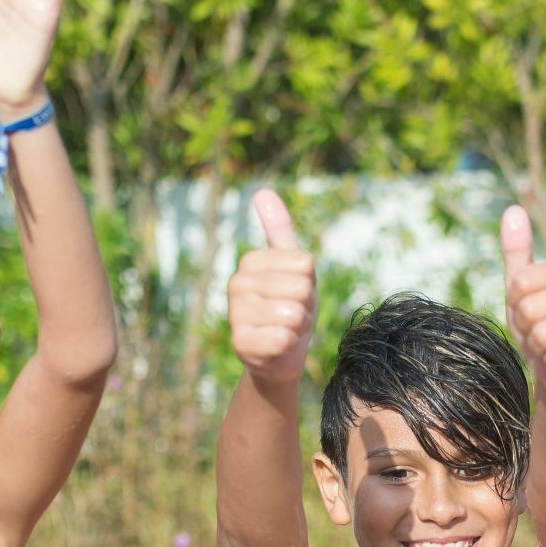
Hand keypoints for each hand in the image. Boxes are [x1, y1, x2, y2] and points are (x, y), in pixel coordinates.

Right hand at [228, 189, 315, 389]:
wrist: (280, 355)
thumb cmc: (290, 306)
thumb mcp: (292, 266)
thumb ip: (279, 229)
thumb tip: (262, 191)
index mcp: (250, 261)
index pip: (304, 264)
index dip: (309, 282)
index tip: (295, 293)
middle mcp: (237, 284)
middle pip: (300, 288)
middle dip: (305, 306)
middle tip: (291, 315)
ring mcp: (236, 315)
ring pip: (293, 314)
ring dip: (298, 327)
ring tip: (284, 329)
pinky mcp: (241, 344)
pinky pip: (284, 339)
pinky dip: (288, 346)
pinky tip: (276, 347)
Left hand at [502, 206, 545, 392]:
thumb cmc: (536, 321)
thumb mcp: (519, 286)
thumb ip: (516, 249)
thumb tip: (513, 210)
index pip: (520, 284)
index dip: (515, 304)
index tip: (527, 309)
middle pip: (530, 310)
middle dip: (526, 328)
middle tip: (537, 331)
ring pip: (544, 334)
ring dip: (538, 347)